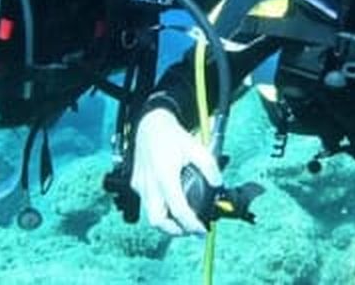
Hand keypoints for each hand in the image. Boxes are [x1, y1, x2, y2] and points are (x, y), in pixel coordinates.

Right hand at [130, 108, 222, 235]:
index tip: (202, 231)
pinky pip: (147, 203)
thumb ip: (209, 166)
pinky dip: (159, 208)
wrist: (149, 123)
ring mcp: (140, 185)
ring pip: (151, 215)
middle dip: (175, 231)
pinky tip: (171, 202)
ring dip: (166, 222)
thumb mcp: (196, 147)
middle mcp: (150, 185)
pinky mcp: (136, 183)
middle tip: (190, 229)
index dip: (191, 225)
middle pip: (158, 221)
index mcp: (165, 177)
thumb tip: (218, 185)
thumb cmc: (172, 135)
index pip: (178, 210)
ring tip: (182, 219)